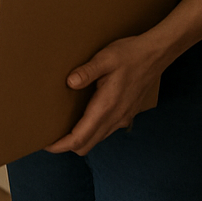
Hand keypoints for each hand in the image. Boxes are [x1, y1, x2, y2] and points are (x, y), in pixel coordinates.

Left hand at [46, 34, 165, 154]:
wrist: (154, 56)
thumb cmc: (128, 55)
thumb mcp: (104, 58)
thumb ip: (87, 71)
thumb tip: (70, 83)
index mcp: (107, 106)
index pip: (81, 137)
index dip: (62, 144)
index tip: (46, 145)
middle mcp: (115, 117)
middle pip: (88, 144)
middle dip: (67, 145)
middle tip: (48, 137)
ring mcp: (122, 118)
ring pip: (97, 139)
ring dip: (79, 139)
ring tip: (61, 129)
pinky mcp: (126, 114)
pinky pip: (105, 131)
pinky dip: (90, 132)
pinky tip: (81, 119)